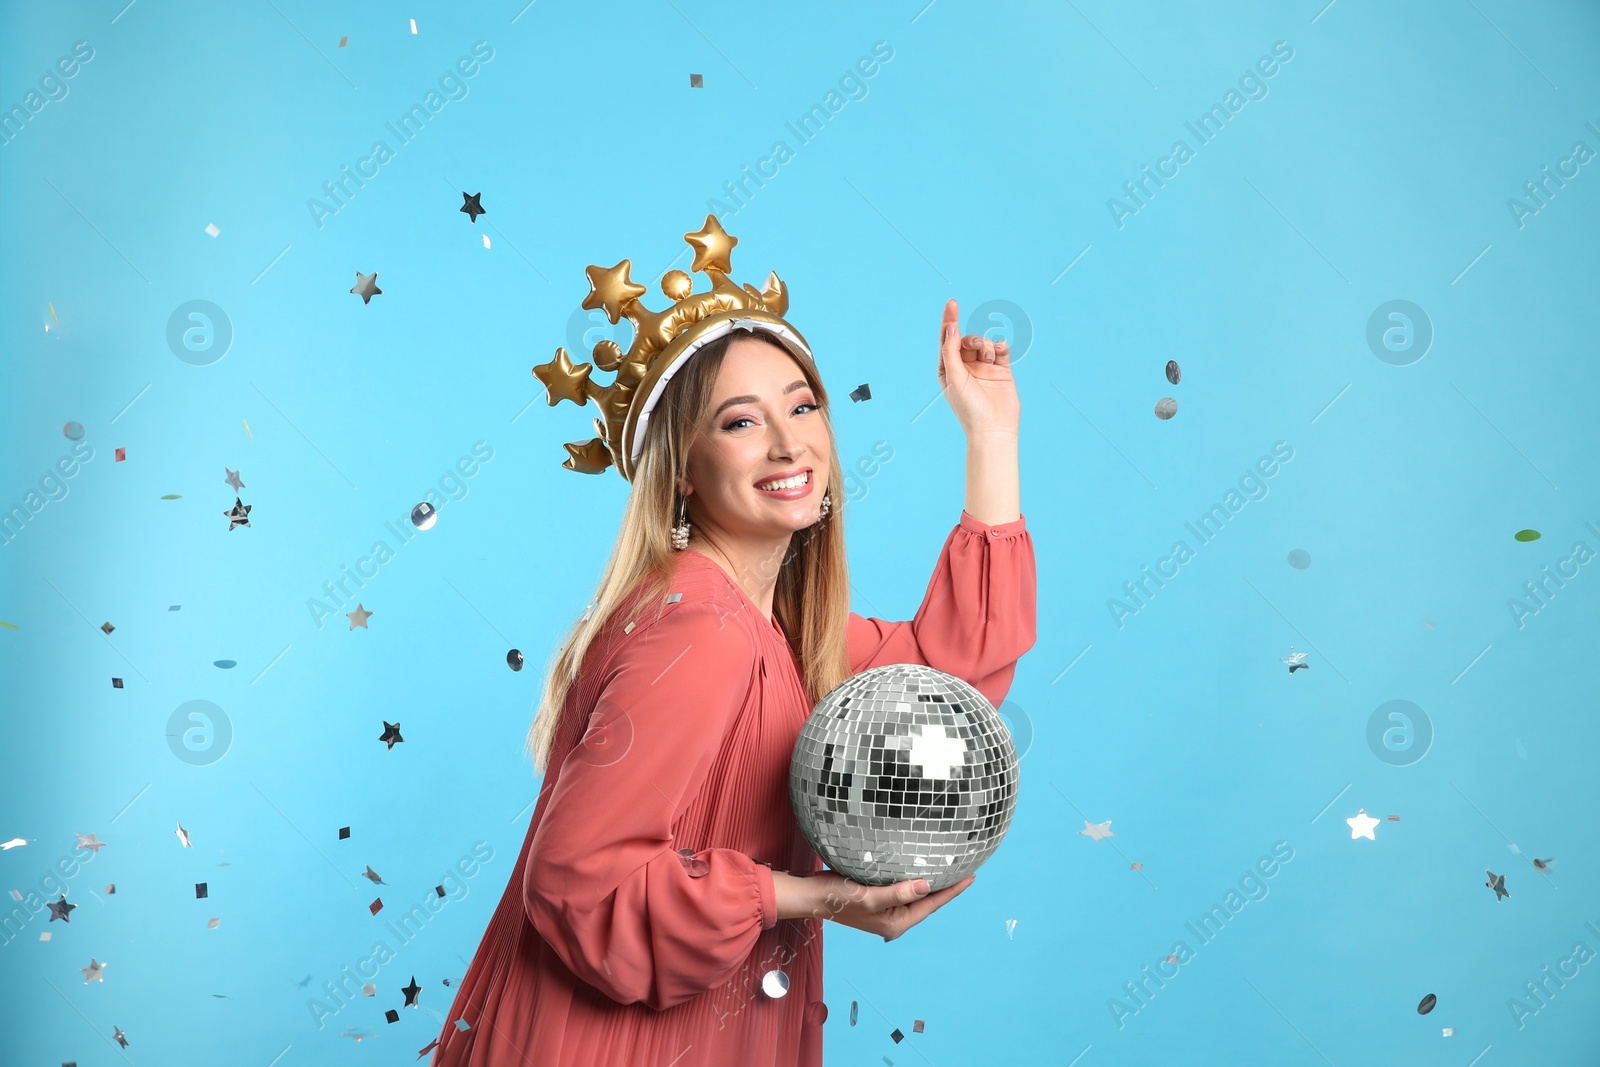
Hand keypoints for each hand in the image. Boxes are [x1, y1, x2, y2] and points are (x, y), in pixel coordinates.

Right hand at [806, 870, 976, 941]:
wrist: (812, 896)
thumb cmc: (838, 898)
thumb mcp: (869, 897)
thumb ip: (898, 892)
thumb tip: (928, 886)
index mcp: (896, 923)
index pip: (931, 904)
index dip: (952, 890)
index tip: (971, 876)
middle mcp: (894, 919)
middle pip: (927, 901)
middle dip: (946, 887)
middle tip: (965, 869)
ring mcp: (885, 909)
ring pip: (915, 894)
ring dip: (930, 882)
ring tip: (948, 868)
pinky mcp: (877, 898)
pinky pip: (902, 888)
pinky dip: (913, 878)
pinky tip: (918, 867)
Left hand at [939, 298, 1020, 436]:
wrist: (994, 428)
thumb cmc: (969, 407)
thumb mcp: (954, 377)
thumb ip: (951, 350)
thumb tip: (951, 326)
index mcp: (948, 369)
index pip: (947, 339)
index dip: (949, 320)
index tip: (952, 303)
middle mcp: (965, 367)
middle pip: (967, 339)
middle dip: (972, 339)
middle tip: (976, 346)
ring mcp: (984, 368)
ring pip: (985, 343)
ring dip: (987, 346)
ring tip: (989, 359)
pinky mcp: (1001, 371)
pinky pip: (1001, 350)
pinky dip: (1000, 347)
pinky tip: (1000, 353)